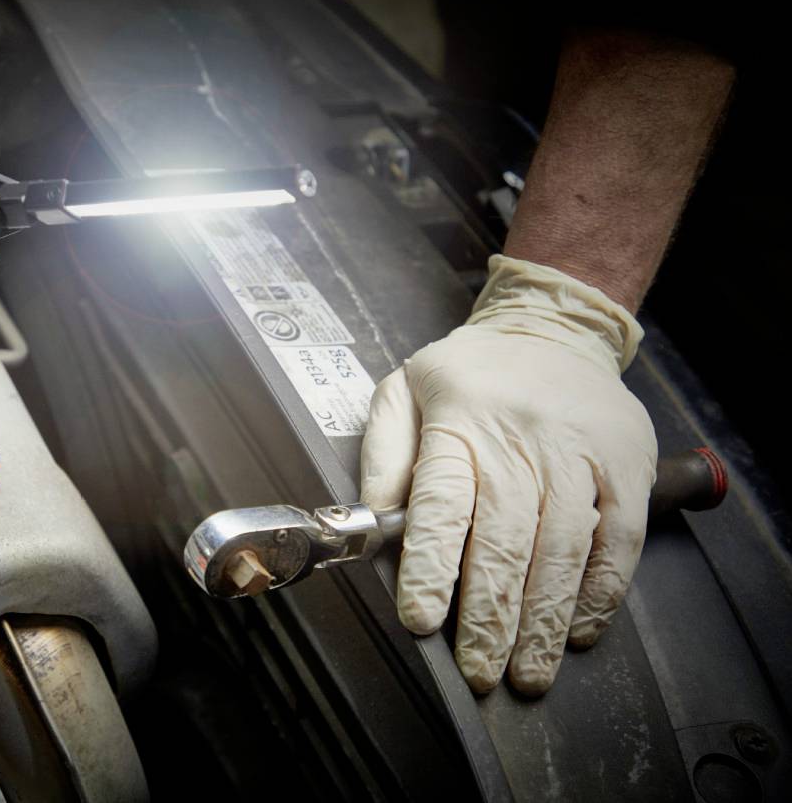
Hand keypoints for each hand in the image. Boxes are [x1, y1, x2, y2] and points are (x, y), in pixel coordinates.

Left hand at [360, 255, 656, 695]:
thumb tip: (372, 524)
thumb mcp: (402, 392)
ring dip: (544, 618)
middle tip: (478, 670)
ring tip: (526, 671)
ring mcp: (579, 453)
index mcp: (458, 422)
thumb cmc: (467, 373)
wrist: (551, 327)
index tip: (422, 619)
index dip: (432, 567)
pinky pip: (619, 539)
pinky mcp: (626, 466)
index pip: (442, 504)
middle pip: (505, 538)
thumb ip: (382, 456)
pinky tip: (577, 630)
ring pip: (564, 548)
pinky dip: (601, 591)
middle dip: (490, 615)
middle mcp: (520, 440)